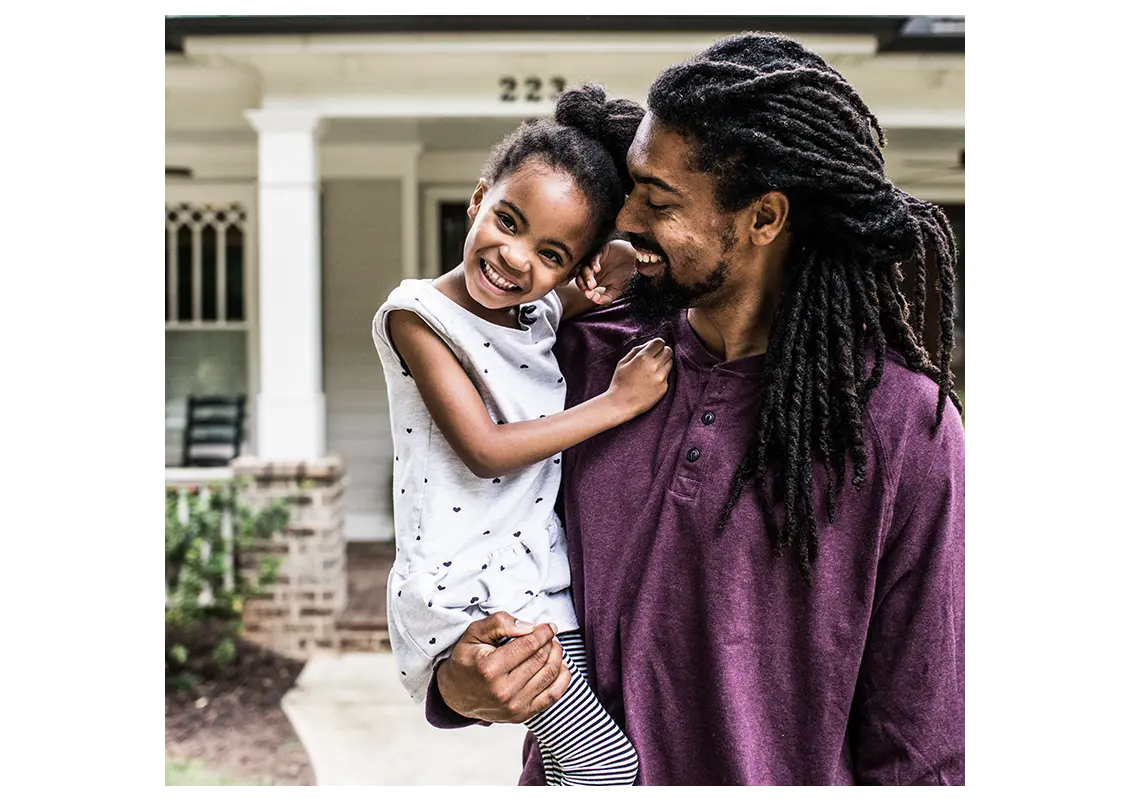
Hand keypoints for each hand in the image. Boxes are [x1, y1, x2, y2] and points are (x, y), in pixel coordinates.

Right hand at [435, 612, 569, 722]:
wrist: (455, 695)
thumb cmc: (467, 660)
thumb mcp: (474, 633)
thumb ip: (499, 623)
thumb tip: (529, 627)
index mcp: (490, 668)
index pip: (529, 645)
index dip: (544, 632)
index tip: (549, 626)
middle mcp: (503, 691)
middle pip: (541, 659)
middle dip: (550, 643)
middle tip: (549, 635)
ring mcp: (513, 706)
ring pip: (549, 676)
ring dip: (557, 657)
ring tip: (553, 647)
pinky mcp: (521, 715)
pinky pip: (552, 696)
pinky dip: (562, 680)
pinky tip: (561, 666)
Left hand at [574, 239, 637, 305]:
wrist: (636, 262)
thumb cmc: (626, 276)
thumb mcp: (616, 291)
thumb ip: (606, 297)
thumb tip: (596, 301)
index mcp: (594, 280)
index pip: (583, 286)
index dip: (586, 292)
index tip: (592, 297)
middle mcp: (593, 271)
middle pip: (580, 277)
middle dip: (583, 285)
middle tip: (590, 291)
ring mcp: (596, 261)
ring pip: (585, 268)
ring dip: (587, 277)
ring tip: (593, 285)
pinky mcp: (601, 251)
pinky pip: (594, 257)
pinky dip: (593, 263)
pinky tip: (597, 269)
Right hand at [605, 337, 673, 419]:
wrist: (621, 404)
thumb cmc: (620, 382)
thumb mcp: (623, 362)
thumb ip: (637, 350)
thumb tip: (649, 344)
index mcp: (643, 358)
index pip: (660, 342)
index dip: (656, 344)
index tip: (653, 348)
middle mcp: (655, 366)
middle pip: (668, 351)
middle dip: (662, 352)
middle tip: (655, 357)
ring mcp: (661, 378)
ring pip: (670, 362)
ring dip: (664, 363)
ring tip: (653, 369)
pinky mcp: (664, 388)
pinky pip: (667, 376)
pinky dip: (662, 376)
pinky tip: (651, 381)